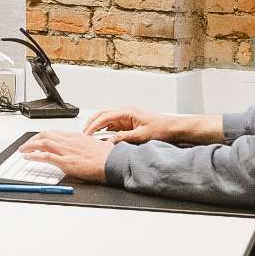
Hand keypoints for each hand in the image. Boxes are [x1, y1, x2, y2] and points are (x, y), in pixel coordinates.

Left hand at [21, 130, 116, 183]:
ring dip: (29, 146)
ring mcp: (66, 151)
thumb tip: (82, 149)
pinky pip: (45, 156)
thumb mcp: (94, 145)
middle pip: (45, 136)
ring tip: (23, 151)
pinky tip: (28, 157)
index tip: (37, 140)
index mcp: (75, 136)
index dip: (42, 136)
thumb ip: (84, 146)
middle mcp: (69, 141)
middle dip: (32, 140)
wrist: (113, 162)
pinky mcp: (66, 161)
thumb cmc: (107, 156)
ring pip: (42, 143)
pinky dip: (34, 156)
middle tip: (26, 146)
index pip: (54, 133)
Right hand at [80, 106, 220, 145]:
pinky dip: (103, 129)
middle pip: (101, 115)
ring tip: (87, 135)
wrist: (172, 128)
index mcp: (127, 112)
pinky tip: (99, 136)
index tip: (86, 135)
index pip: (104, 117)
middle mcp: (124, 112)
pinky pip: (111, 124)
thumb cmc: (160, 129)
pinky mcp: (127, 122)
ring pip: (105, 119)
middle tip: (82, 134)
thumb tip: (108, 142)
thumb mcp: (141, 136)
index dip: (93, 127)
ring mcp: (126, 116)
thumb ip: (123, 138)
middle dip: (90, 124)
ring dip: (96, 126)